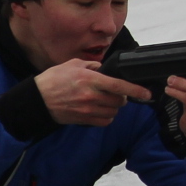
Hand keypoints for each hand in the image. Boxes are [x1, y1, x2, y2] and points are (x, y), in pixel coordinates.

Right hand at [33, 58, 152, 126]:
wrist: (37, 99)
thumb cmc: (53, 79)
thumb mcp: (73, 64)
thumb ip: (92, 66)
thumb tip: (105, 69)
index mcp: (90, 80)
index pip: (119, 86)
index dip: (136, 90)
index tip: (147, 93)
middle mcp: (91, 96)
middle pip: (119, 101)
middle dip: (122, 97)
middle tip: (116, 92)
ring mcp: (88, 110)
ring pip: (114, 111)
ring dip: (114, 106)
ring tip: (106, 100)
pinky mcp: (84, 120)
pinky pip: (105, 121)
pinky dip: (107, 116)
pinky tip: (100, 109)